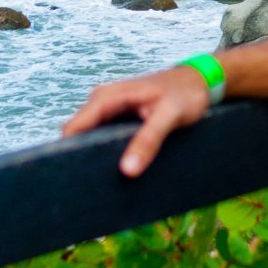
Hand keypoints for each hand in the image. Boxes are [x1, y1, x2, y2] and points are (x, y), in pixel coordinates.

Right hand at [61, 65, 211, 176]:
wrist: (199, 81)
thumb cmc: (185, 94)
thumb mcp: (169, 116)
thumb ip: (149, 140)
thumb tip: (127, 171)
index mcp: (108, 97)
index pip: (74, 127)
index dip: (69, 151)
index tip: (73, 177)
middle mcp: (102, 101)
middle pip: (79, 134)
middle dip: (81, 157)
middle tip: (90, 186)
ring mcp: (109, 109)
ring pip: (90, 137)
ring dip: (93, 156)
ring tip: (102, 182)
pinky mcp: (118, 117)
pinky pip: (103, 136)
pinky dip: (106, 151)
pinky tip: (115, 169)